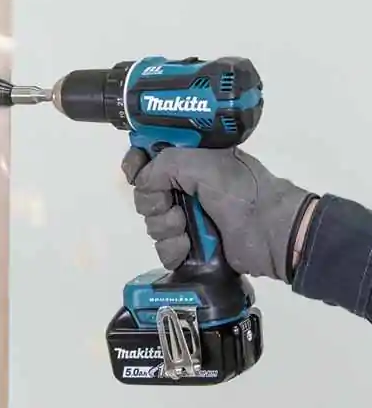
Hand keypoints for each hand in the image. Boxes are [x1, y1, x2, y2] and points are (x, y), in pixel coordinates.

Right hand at [121, 146, 317, 281]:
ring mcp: (186, 218)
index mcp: (189, 161)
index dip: (136, 164)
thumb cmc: (241, 191)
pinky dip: (173, 250)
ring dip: (166, 228)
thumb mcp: (203, 164)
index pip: (148, 157)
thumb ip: (164, 165)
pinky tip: (189, 248)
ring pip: (151, 224)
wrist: (272, 233)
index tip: (135, 173)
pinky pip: (162, 249)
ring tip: (187, 229)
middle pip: (144, 195)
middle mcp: (184, 188)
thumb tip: (142, 181)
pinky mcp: (190, 247)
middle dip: (154, 202)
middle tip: (173, 205)